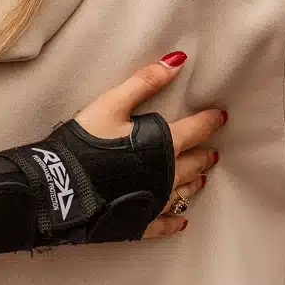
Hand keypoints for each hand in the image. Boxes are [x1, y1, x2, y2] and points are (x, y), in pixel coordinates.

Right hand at [74, 52, 223, 238]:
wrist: (65, 185)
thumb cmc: (88, 140)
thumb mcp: (112, 104)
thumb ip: (144, 82)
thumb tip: (177, 61)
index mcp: (164, 145)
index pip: (194, 131)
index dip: (208, 122)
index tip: (220, 117)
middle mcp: (168, 176)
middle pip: (193, 164)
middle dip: (203, 155)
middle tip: (213, 152)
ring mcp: (156, 201)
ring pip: (184, 192)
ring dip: (194, 183)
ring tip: (202, 178)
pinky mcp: (141, 221)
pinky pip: (165, 223)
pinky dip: (175, 221)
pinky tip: (182, 222)